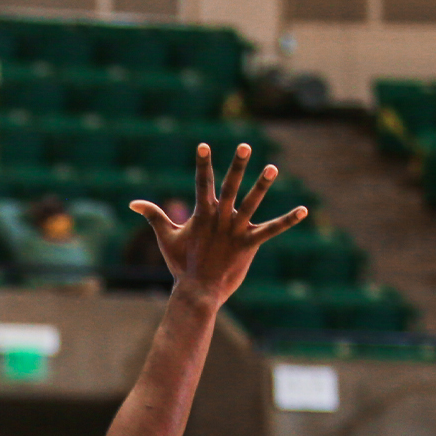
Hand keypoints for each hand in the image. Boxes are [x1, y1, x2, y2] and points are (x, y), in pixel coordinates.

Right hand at [130, 143, 305, 307]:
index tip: (203, 144)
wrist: (198, 291)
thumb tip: (132, 203)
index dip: (202, 163)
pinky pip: (272, 230)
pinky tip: (303, 210)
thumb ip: (154, 215)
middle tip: (245, 145)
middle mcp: (220, 218)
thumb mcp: (167, 237)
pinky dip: (288, 220)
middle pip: (229, 186)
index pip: (201, 183)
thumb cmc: (181, 264)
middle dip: (237, 165)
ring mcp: (236, 231)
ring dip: (262, 185)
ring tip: (272, 168)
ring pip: (251, 203)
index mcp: (202, 214)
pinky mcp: (249, 244)